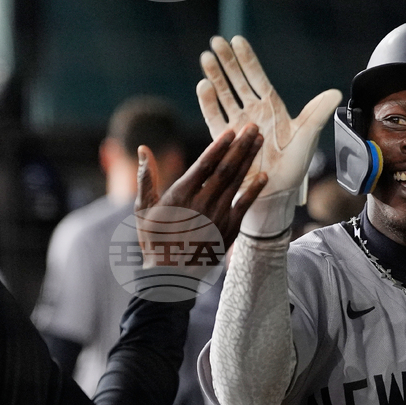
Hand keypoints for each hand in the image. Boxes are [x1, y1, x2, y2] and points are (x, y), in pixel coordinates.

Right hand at [136, 123, 266, 255]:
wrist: (170, 276)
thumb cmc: (154, 240)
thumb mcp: (143, 209)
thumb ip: (146, 178)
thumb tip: (142, 148)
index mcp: (181, 195)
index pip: (205, 165)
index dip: (220, 146)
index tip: (231, 131)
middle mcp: (202, 204)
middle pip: (226, 170)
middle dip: (241, 147)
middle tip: (253, 128)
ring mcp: (217, 217)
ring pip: (237, 183)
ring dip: (249, 161)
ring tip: (259, 142)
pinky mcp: (228, 230)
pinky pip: (244, 206)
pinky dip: (254, 191)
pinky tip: (263, 177)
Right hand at [197, 36, 340, 236]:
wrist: (277, 193)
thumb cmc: (294, 166)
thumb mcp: (308, 136)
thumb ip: (317, 112)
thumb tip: (335, 92)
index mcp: (272, 107)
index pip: (257, 77)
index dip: (247, 59)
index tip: (236, 40)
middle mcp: (253, 112)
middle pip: (237, 81)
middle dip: (226, 62)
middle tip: (215, 41)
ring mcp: (238, 124)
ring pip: (223, 95)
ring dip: (214, 77)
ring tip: (205, 58)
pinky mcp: (226, 139)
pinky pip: (214, 117)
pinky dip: (208, 102)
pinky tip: (202, 86)